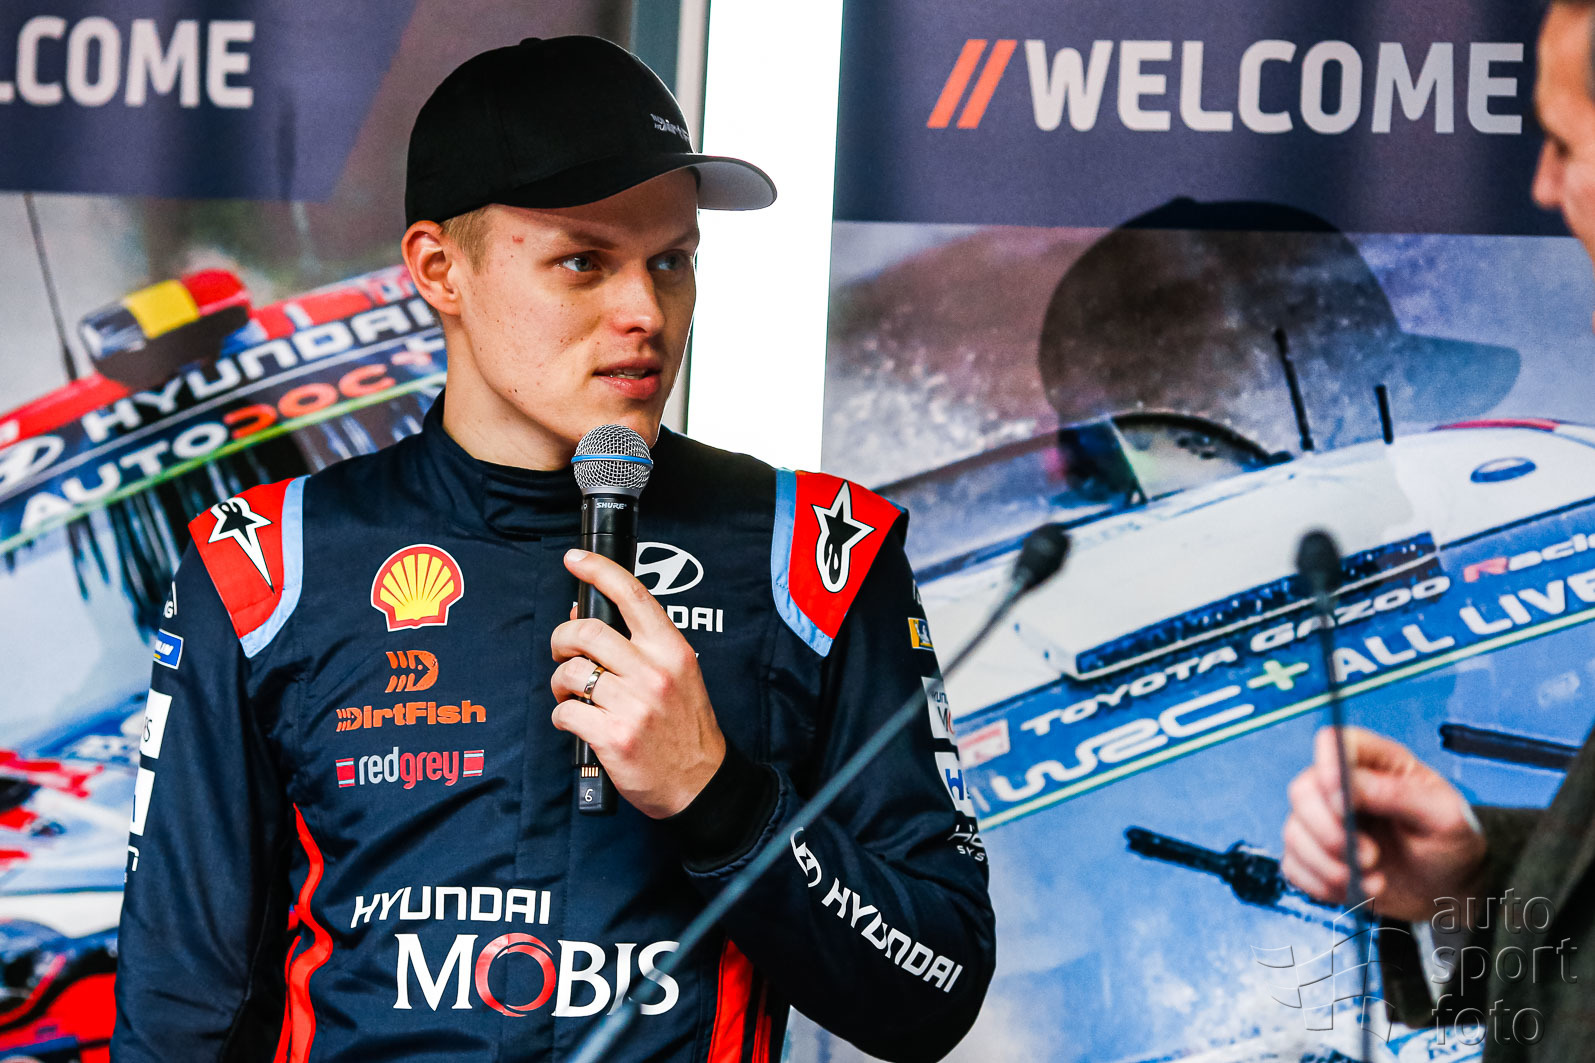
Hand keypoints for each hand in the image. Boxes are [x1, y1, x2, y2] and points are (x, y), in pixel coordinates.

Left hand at [549, 548, 725, 817]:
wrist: (700, 782)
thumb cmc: (684, 727)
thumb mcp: (676, 675)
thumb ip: (638, 646)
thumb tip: (586, 616)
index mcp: (671, 651)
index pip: (632, 595)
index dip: (598, 570)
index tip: (574, 559)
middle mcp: (653, 672)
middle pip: (587, 632)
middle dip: (562, 638)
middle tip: (563, 651)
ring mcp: (633, 705)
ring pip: (571, 673)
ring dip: (560, 682)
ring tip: (571, 694)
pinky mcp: (613, 736)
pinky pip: (566, 713)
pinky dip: (562, 716)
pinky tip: (575, 721)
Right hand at [1282, 726, 1486, 921]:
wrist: (1451, 892)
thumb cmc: (1452, 845)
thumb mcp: (1445, 816)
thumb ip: (1397, 793)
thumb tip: (1346, 785)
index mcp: (1376, 763)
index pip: (1334, 742)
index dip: (1329, 768)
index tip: (1345, 806)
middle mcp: (1343, 788)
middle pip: (1302, 791)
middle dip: (1329, 831)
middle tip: (1369, 857)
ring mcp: (1326, 822)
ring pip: (1294, 833)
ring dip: (1329, 866)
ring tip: (1372, 880)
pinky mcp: (1316, 857)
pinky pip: (1293, 866)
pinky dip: (1320, 884)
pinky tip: (1355, 889)